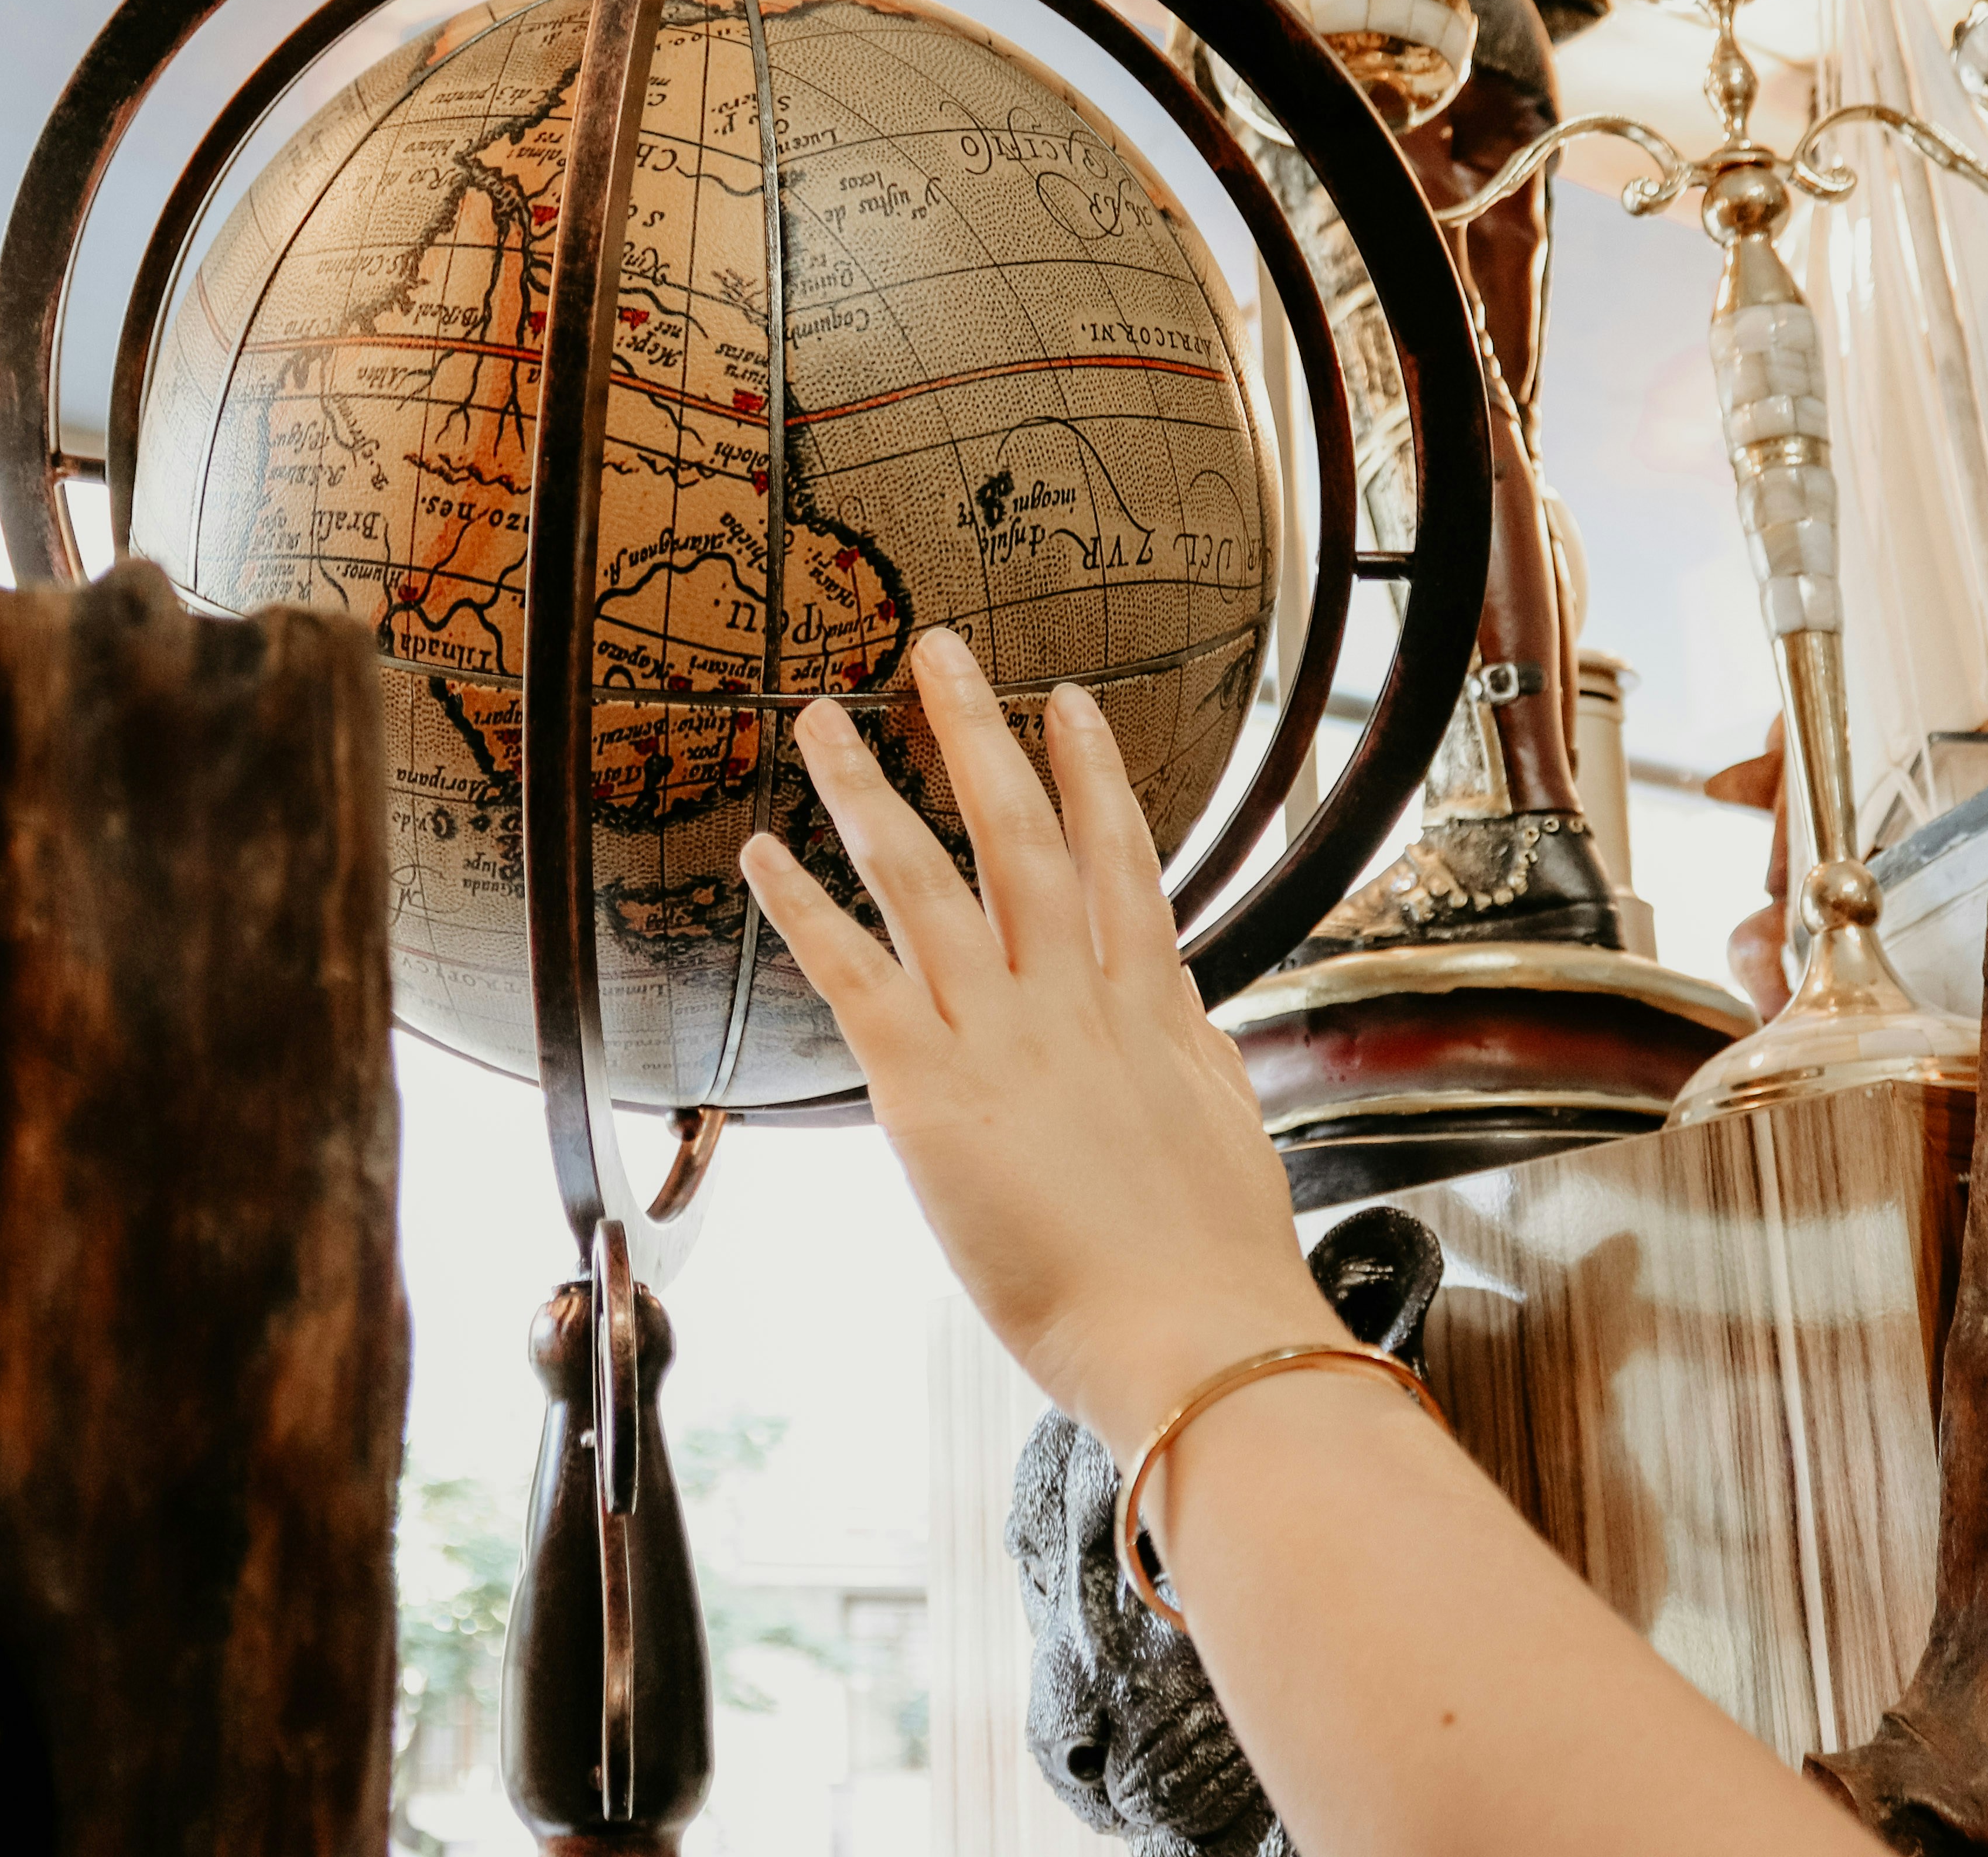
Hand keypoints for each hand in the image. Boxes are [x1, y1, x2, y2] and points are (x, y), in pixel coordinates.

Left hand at [739, 627, 1344, 1457]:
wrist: (1194, 1335)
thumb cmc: (1211, 1268)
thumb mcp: (1224, 1134)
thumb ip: (1192, 1060)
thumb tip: (1185, 1015)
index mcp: (1150, 1011)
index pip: (1118, 861)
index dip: (1093, 774)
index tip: (1071, 706)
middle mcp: (1072, 1000)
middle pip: (1019, 832)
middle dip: (976, 733)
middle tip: (939, 652)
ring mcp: (1000, 1034)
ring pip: (926, 876)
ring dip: (868, 787)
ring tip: (827, 719)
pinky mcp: (929, 1088)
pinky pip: (853, 972)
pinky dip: (803, 907)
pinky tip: (763, 852)